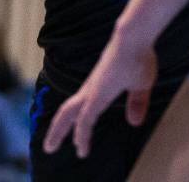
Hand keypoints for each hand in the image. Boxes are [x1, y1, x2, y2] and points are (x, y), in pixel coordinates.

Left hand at [42, 28, 157, 158]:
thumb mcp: (140, 85)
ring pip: (68, 114)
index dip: (78, 126)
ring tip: (49, 148)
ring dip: (58, 131)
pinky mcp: (97, 93)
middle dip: (57, 130)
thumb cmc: (139, 58)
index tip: (76, 142)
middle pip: (66, 113)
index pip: (81, 110)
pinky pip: (86, 117)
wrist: (134, 39)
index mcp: (98, 88)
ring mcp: (92, 90)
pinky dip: (81, 132)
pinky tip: (79, 144)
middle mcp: (90, 90)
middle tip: (48, 148)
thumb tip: (133, 122)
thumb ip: (137, 102)